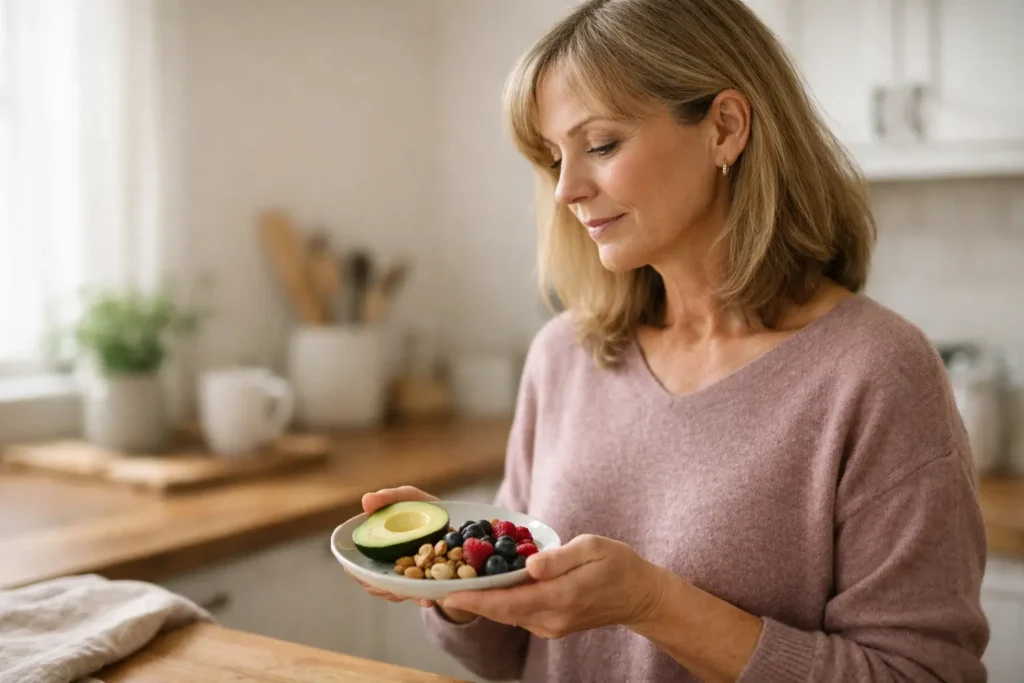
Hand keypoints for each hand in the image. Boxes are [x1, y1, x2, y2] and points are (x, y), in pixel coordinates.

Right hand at [344, 485, 474, 621]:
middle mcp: (389, 567)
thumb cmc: (422, 510)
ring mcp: (408, 578)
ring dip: (401, 594)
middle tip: (387, 586)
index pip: (358, 568)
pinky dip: (422, 597)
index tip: (359, 573)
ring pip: (397, 593)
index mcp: (378, 550)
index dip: (357, 573)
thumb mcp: (408, 498)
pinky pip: (420, 595)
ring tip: (406, 594)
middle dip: (382, 588)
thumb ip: (389, 498)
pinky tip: (427, 599)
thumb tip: (366, 500)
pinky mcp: (426, 585)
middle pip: (377, 585)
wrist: (452, 522)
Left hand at [439, 534, 665, 638]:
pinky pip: (517, 615)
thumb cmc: (618, 565)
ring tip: (452, 583)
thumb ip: (559, 557)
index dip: (476, 598)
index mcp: (561, 598)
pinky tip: (484, 588)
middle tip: (435, 586)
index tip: (448, 592)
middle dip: (468, 599)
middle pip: (501, 611)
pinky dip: (498, 603)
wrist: (640, 596)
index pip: (509, 601)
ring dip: (481, 601)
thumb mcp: (593, 548)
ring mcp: (551, 627)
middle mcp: (551, 618)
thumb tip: (530, 565)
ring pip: (507, 615)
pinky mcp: (550, 626)